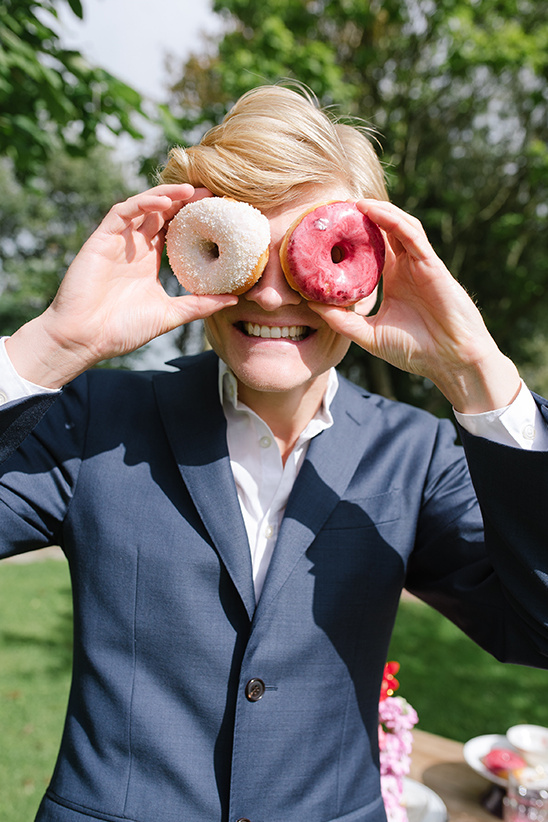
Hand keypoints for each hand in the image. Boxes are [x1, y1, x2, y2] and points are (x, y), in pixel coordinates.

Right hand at [7, 185, 236, 387]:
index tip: (219, 212)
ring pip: (143, 207)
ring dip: (166, 196)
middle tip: (211, 194)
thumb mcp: (170, 315)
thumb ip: (200, 305)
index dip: (194, 218)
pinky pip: (122, 212)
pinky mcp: (101, 240)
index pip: (174, 230)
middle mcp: (134, 248)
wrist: (85, 339)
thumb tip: (234, 299)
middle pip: (161, 213)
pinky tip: (162, 202)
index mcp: (149, 261)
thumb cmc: (123, 330)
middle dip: (185, 201)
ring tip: (191, 191)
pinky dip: (142, 204)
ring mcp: (118, 242)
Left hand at [310, 199, 520, 412]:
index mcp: (392, 280)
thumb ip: (343, 321)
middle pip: (383, 231)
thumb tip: (311, 305)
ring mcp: (419, 263)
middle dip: (362, 217)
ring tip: (351, 202)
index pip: (370, 250)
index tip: (325, 230)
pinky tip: (372, 210)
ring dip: (377, 210)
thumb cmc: (415, 350)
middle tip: (335, 207)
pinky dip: (392, 219)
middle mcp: (405, 267)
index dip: (351, 238)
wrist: (449, 361)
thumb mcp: (369, 336)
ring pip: (398, 225)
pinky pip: (410, 234)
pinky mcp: (431, 263)